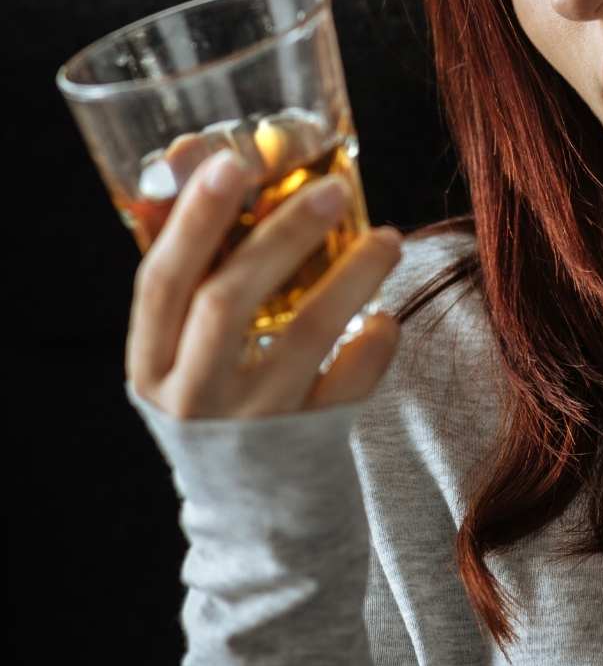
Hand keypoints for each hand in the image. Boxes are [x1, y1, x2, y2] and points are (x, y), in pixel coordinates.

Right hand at [125, 150, 402, 419]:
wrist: (253, 514)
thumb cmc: (218, 399)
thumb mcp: (184, 347)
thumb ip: (194, 262)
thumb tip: (195, 151)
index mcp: (151, 363)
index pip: (160, 281)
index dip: (192, 220)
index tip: (230, 162)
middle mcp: (192, 397)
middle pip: (228, 302)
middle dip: (283, 235)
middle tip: (336, 190)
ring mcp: (252, 425)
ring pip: (304, 337)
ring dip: (351, 277)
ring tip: (388, 240)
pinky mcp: (308, 445)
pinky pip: (350, 385)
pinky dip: (374, 346)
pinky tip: (386, 317)